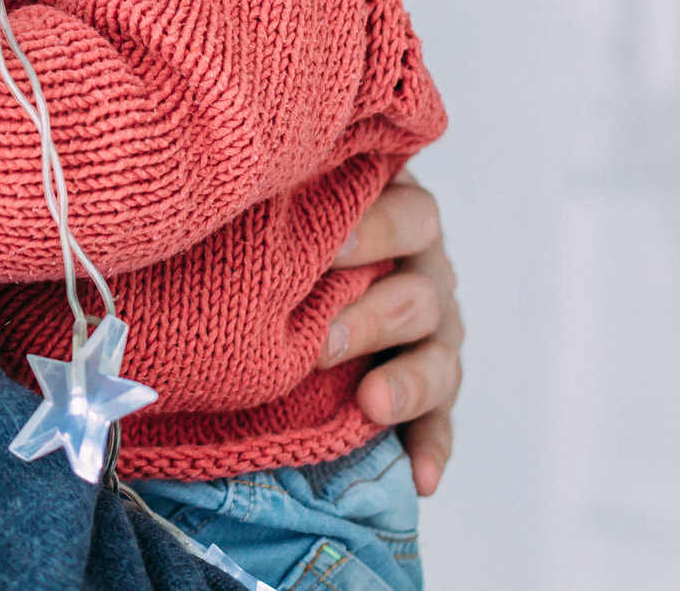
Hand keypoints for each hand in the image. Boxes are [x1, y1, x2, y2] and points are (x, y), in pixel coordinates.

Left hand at [317, 172, 461, 495]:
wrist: (299, 267)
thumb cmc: (294, 222)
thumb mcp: (302, 199)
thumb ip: (294, 199)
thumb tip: (238, 202)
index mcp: (399, 216)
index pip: (410, 216)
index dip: (376, 231)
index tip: (329, 249)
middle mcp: (425, 272)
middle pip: (421, 294)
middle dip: (373, 319)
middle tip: (325, 341)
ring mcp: (434, 332)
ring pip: (439, 358)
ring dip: (407, 384)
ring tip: (372, 404)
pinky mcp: (431, 387)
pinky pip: (441, 422)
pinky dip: (431, 450)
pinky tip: (422, 481)